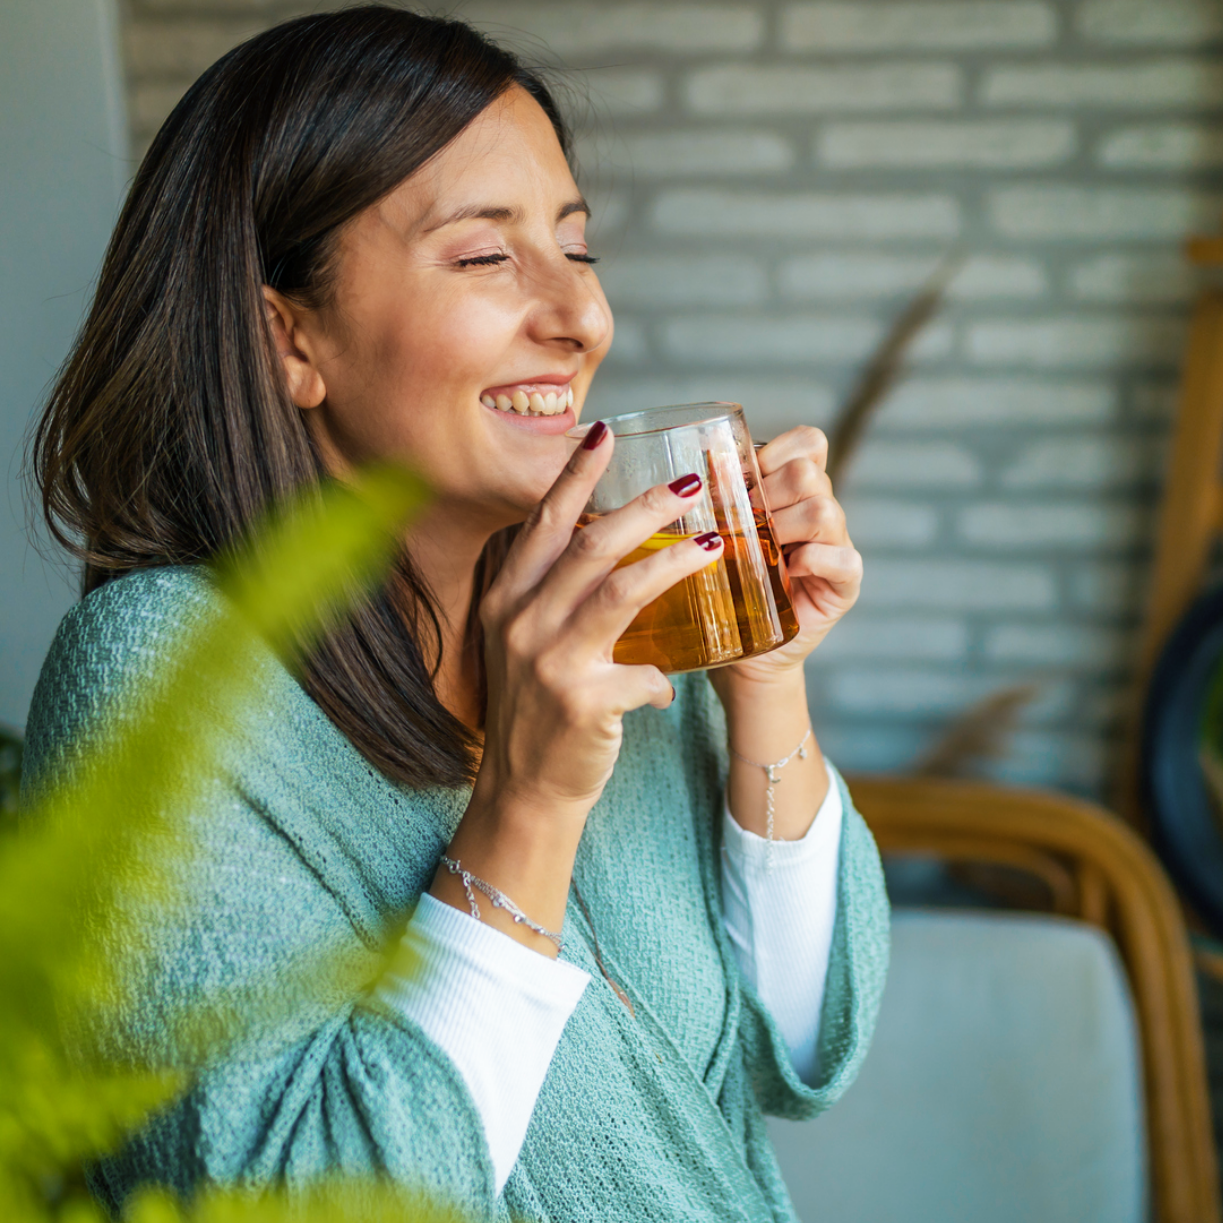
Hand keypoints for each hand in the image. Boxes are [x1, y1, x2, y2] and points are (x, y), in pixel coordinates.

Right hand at [472, 424, 724, 810]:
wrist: (525, 789)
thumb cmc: (539, 710)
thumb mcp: (530, 642)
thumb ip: (558, 595)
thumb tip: (616, 544)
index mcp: (507, 598)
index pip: (543, 523)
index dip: (574, 476)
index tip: (603, 432)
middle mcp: (521, 621)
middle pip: (590, 545)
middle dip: (644, 506)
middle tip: (690, 483)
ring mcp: (548, 661)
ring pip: (620, 591)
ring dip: (673, 562)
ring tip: (715, 542)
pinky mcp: (581, 702)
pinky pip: (642, 673)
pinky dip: (663, 677)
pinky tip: (674, 682)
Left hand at [719, 425, 861, 688]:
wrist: (740, 647)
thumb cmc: (726, 584)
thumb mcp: (719, 533)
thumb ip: (721, 497)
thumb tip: (706, 463)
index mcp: (795, 490)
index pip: (809, 442)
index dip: (776, 452)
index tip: (744, 480)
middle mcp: (822, 512)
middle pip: (808, 474)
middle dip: (768, 496)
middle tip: (744, 527)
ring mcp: (837, 547)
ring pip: (824, 511)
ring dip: (784, 528)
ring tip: (762, 553)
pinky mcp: (844, 585)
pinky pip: (844, 560)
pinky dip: (814, 560)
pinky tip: (789, 571)